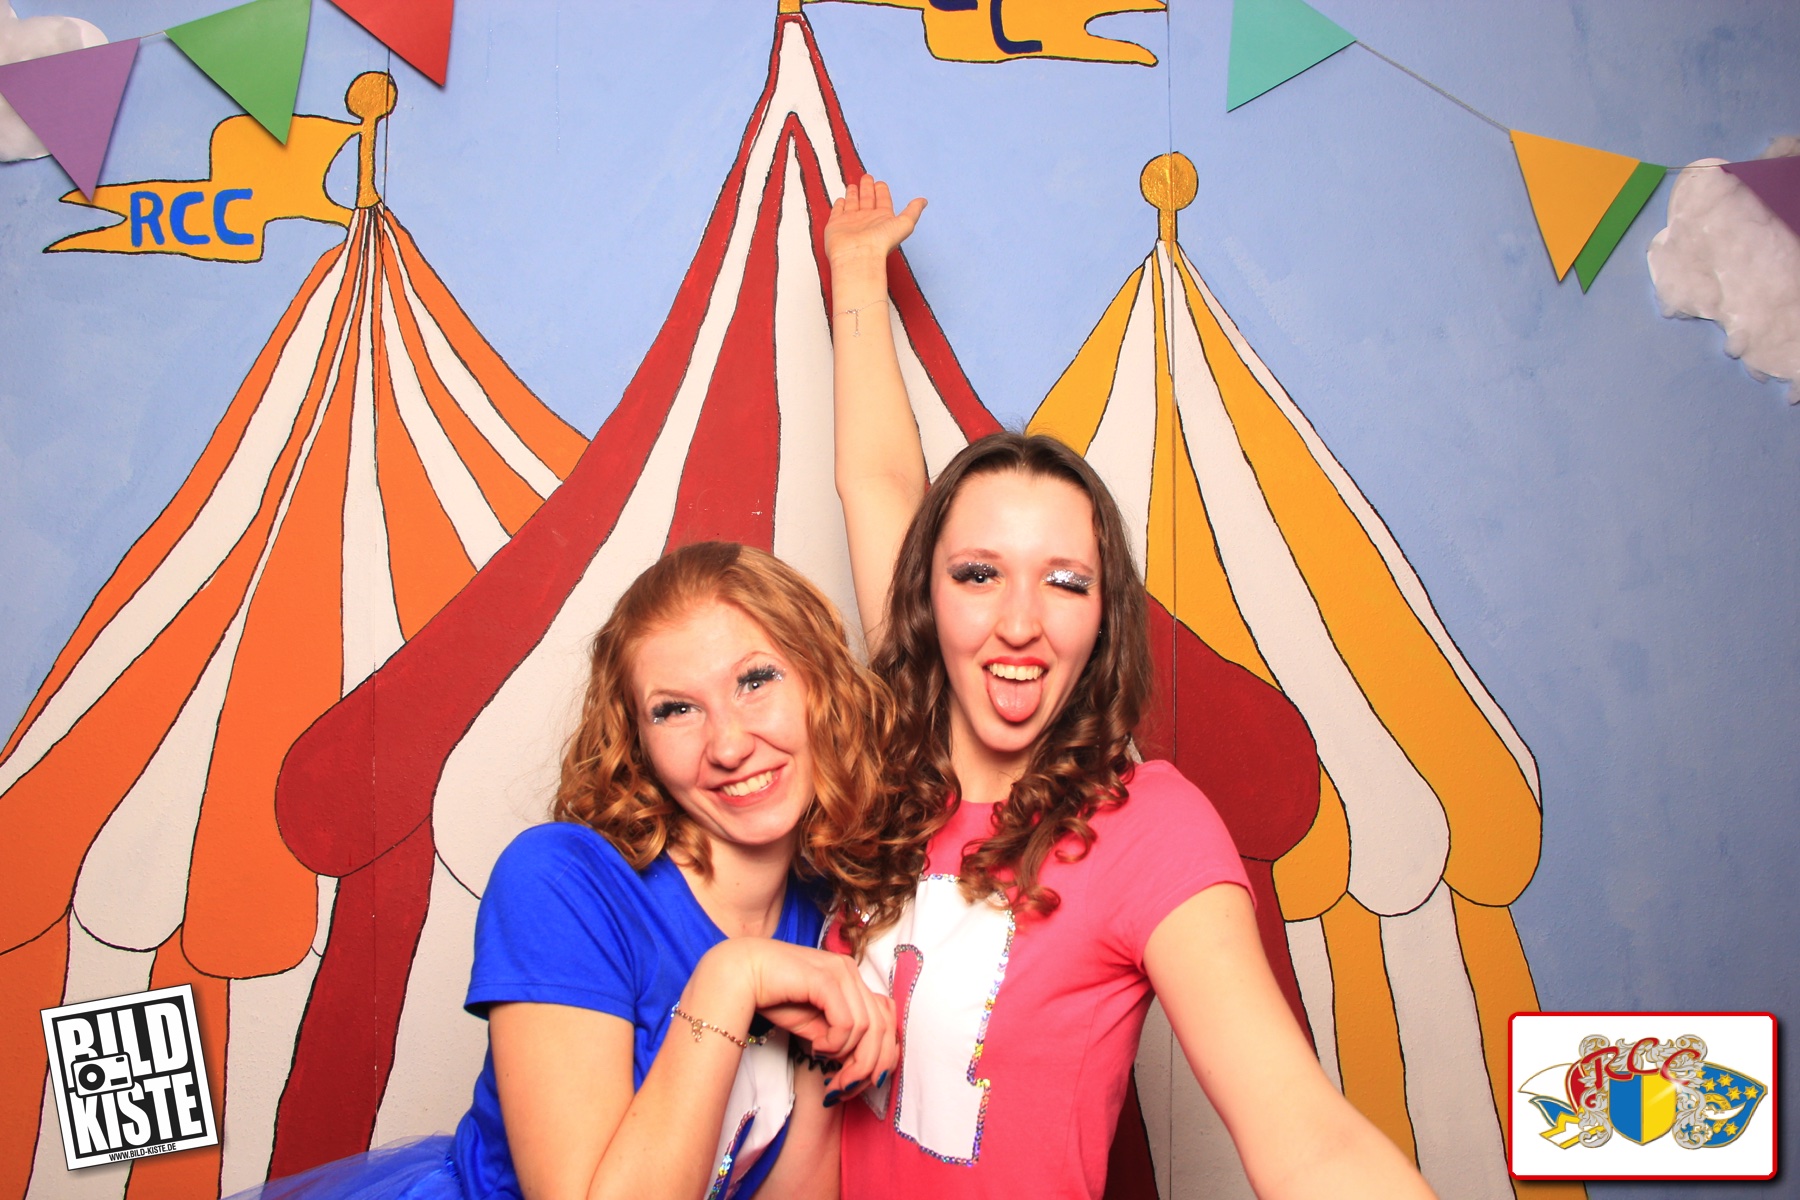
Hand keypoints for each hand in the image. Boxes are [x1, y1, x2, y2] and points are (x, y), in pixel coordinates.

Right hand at [697, 939, 896, 1098]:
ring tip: (822, 1062)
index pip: (886, 1021)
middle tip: (842, 1088)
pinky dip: (836, 1043)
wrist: (738, 974)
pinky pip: (847, 1022)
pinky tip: (816, 1046)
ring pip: (868, 1028)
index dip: (880, 1057)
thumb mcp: (815, 1024)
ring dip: (848, 1058)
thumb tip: (862, 1066)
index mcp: (852, 980)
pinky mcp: (825, 977)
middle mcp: (851, 972)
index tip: (854, 1083)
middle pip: (883, 1028)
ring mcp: (840, 971)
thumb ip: (840, 1038)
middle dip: (868, 1067)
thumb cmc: (773, 997)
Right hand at [825, 174, 926, 266]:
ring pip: (852, 203)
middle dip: (867, 188)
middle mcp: (867, 219)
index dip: (882, 191)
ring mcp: (851, 221)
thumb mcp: (904, 224)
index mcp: (882, 218)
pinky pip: (838, 211)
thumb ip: (913, 211)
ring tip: (853, 185)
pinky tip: (841, 199)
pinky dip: (839, 205)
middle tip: (867, 177)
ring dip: (853, 194)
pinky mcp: (836, 224)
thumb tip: (924, 201)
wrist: (858, 255)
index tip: (880, 183)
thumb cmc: (881, 242)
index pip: (883, 200)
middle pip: (867, 199)